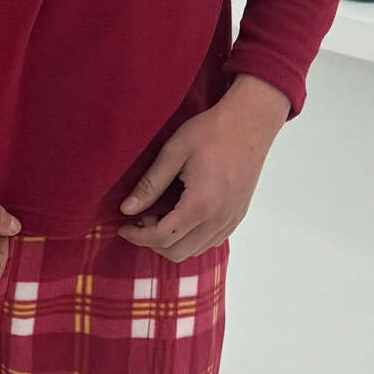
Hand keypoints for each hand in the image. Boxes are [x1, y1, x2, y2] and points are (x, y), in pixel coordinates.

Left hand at [116, 74, 290, 259]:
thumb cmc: (212, 131)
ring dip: (173, 241)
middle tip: (142, 218)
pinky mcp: (237, 215)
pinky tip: (182, 214)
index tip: (123, 227)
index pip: (162, 237)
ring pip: (195, 251)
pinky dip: (191, 238)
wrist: (250, 121)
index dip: (137, 236)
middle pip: (177, 253)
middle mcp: (219, 219)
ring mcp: (231, 219)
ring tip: (161, 214)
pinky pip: (211, 241)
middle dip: (153, 242)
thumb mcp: (173, 152)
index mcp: (201, 204)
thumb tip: (127, 209)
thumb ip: (149, 184)